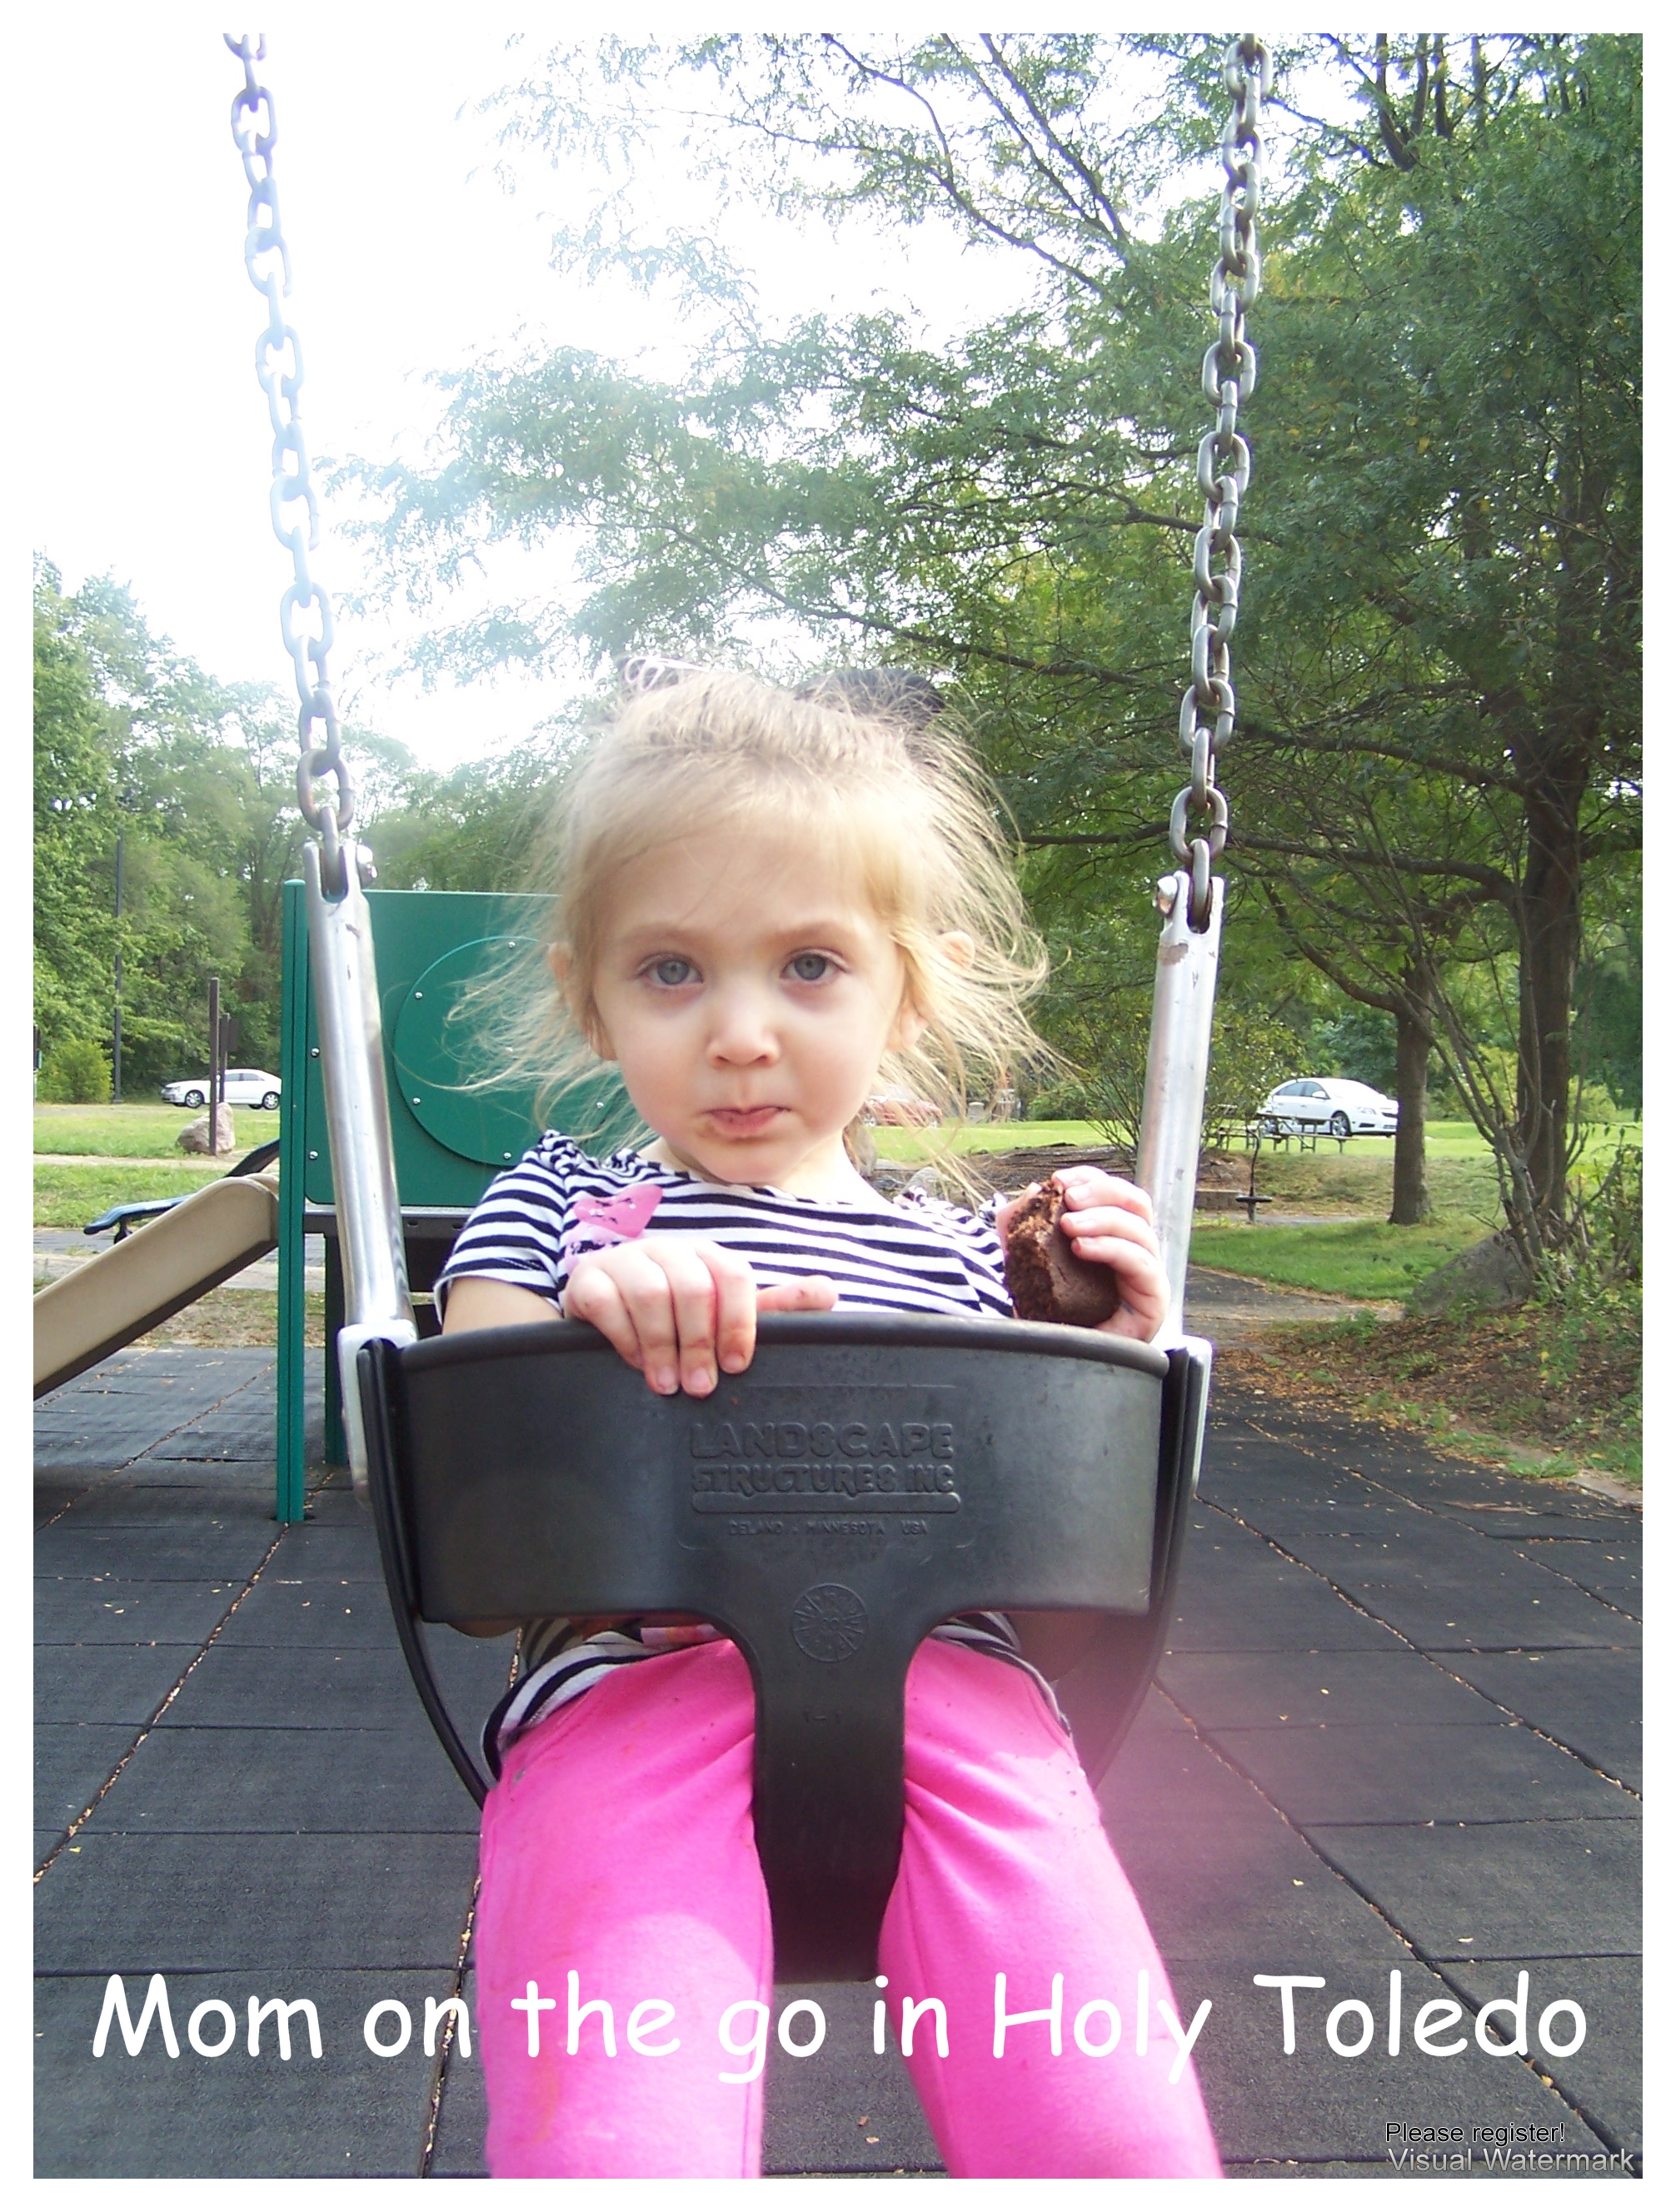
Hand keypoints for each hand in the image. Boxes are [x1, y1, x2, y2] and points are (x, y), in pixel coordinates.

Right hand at [562, 1235, 837, 1396]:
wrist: (603, 1312)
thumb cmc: (674, 1317)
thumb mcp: (723, 1313)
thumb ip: (774, 1307)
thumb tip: (830, 1291)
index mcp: (706, 1256)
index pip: (733, 1275)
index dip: (739, 1321)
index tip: (737, 1365)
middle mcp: (668, 1251)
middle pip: (693, 1286)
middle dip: (698, 1342)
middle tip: (699, 1387)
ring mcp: (625, 1261)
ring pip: (651, 1292)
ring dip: (661, 1344)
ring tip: (666, 1384)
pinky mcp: (587, 1279)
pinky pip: (607, 1302)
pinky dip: (623, 1336)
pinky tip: (632, 1362)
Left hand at [997, 1169, 1167, 1342]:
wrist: (1045, 1360)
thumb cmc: (1041, 1312)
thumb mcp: (1020, 1259)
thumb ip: (1019, 1224)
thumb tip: (1033, 1190)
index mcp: (1111, 1238)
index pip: (1115, 1195)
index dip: (1092, 1179)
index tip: (1059, 1180)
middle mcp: (1134, 1253)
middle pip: (1137, 1203)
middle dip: (1104, 1192)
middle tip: (1068, 1197)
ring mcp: (1147, 1277)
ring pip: (1141, 1230)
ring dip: (1103, 1219)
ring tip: (1068, 1226)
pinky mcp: (1153, 1301)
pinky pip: (1143, 1264)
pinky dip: (1113, 1248)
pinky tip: (1082, 1248)